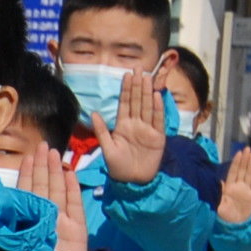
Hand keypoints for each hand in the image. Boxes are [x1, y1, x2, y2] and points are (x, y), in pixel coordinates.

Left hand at [25, 144, 88, 250]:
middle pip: (43, 190)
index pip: (25, 195)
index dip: (26, 176)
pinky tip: (70, 173)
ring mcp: (62, 228)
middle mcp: (44, 224)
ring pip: (59, 193)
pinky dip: (73, 190)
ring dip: (57, 172)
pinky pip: (75, 207)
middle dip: (43, 167)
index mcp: (26, 227)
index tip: (27, 156)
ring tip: (55, 152)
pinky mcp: (77, 234)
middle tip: (43, 146)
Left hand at [100, 70, 166, 185]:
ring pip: (147, 107)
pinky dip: (157, 109)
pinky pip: (158, 120)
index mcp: (123, 125)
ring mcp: (148, 129)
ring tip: (147, 77)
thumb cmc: (118, 166)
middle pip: (137, 101)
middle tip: (139, 68)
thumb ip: (101, 131)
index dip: (126, 89)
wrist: (132, 181)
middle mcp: (136, 124)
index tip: (127, 74)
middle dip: (138, 85)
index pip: (124, 103)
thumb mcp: (107, 148)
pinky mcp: (158, 137)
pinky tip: (156, 96)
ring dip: (147, 92)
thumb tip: (93, 113)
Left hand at [218, 146, 250, 223]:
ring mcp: (246, 191)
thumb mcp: (219, 204)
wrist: (235, 226)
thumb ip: (218, 193)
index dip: (236, 162)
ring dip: (250, 164)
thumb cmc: (225, 215)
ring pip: (248, 175)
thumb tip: (217, 182)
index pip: (233, 172)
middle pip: (242, 170)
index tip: (238, 153)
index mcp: (229, 187)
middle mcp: (238, 187)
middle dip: (244, 159)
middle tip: (247, 149)